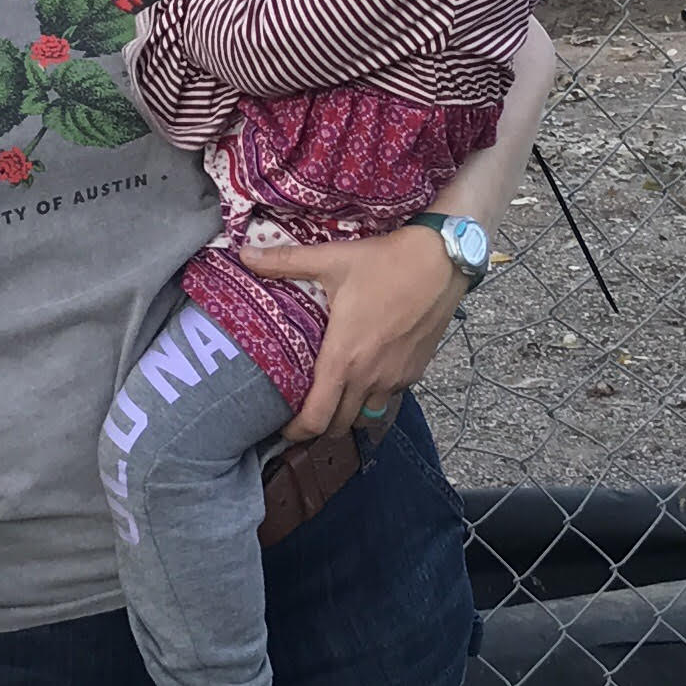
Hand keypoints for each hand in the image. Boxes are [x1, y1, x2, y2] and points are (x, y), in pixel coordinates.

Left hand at [244, 224, 465, 440]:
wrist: (441, 262)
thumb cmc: (386, 262)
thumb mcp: (331, 259)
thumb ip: (285, 262)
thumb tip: (244, 253)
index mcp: (344, 358)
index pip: (316, 417)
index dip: (296, 431)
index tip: (282, 428)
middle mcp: (370, 377)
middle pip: (339, 426)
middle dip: (318, 426)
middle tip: (303, 413)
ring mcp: (395, 378)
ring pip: (366, 416)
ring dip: (348, 415)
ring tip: (334, 398)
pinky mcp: (414, 372)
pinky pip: (388, 398)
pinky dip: (373, 397)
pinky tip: (365, 376)